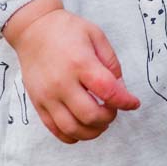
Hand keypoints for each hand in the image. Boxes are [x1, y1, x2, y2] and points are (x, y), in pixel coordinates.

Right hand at [7, 3, 141, 144]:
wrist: (33, 30)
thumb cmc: (67, 30)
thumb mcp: (96, 35)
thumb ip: (111, 62)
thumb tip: (120, 89)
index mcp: (80, 63)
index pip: (108, 91)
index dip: (125, 101)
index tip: (133, 103)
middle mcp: (63, 83)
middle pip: (90, 115)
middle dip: (108, 118)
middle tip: (112, 110)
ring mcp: (48, 96)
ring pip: (73, 128)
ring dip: (92, 132)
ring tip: (100, 122)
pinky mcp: (38, 104)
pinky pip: (56, 130)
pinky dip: (72, 136)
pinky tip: (82, 128)